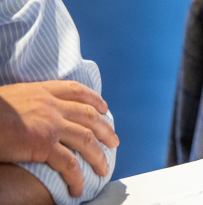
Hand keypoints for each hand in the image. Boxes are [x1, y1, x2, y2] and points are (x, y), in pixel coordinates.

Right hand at [0, 81, 119, 197]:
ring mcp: (50, 124)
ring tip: (103, 170)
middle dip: (106, 129)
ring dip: (98, 156)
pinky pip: (69, 163)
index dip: (94, 99)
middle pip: (89, 116)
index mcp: (42, 91)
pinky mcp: (44, 144)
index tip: (104, 109)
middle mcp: (51, 105)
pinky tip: (78, 188)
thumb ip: (28, 103)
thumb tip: (31, 114)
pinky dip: (77, 177)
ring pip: (86, 140)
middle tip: (114, 142)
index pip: (76, 91)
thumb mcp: (11, 98)